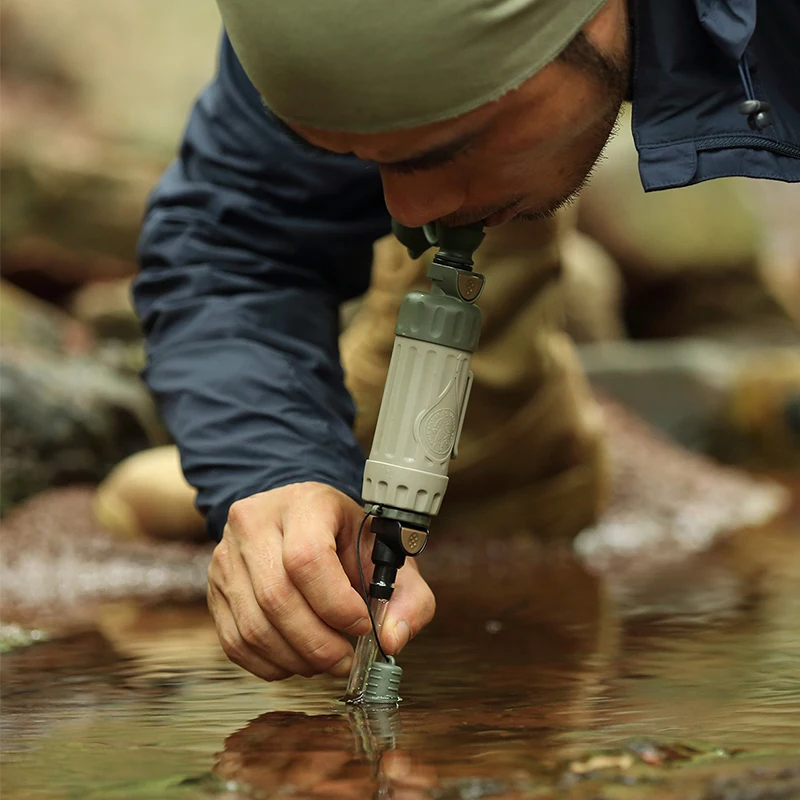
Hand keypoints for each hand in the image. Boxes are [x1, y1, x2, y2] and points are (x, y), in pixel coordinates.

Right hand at [207, 482, 435, 680]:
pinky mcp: (214, 588)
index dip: (336, 604)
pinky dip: (271, 664)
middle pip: (277, 598)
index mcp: (304, 503)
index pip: (307, 558)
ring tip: (326, 661)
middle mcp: (254, 523)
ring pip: (254, 627)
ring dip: (296, 659)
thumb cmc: (345, 538)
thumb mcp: (386, 553)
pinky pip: (236, 642)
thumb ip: (409, 596)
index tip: (361, 626)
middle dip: (318, 643)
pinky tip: (297, 658)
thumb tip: (392, 640)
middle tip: (346, 660)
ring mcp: (227, 556)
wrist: (300, 520)